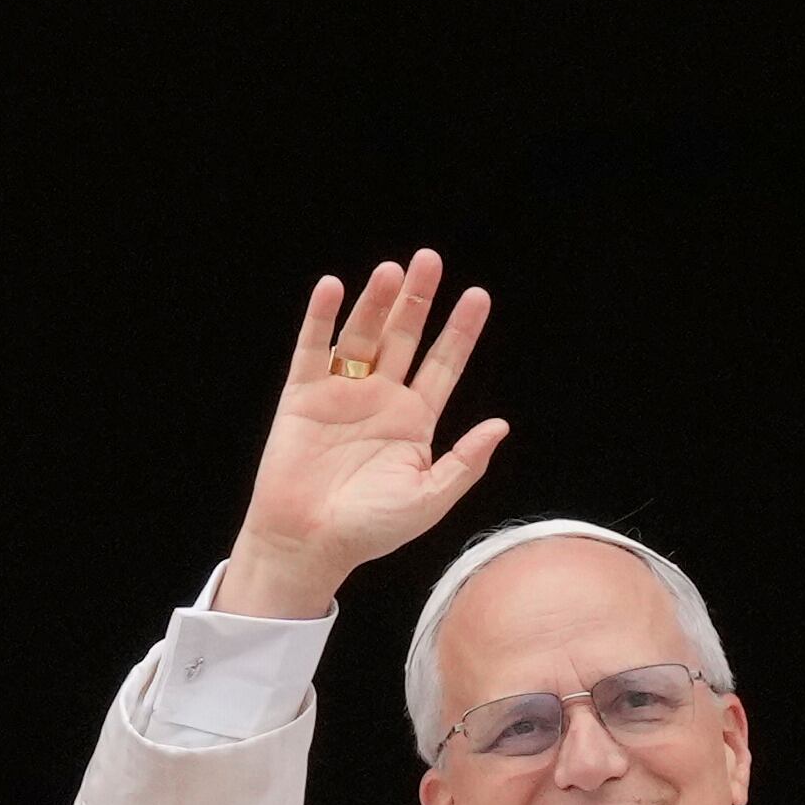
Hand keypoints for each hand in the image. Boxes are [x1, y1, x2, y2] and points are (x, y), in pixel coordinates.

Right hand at [219, 251, 509, 618]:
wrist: (308, 543)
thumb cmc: (370, 530)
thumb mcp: (429, 499)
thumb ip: (464, 462)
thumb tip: (501, 426)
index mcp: (415, 420)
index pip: (444, 364)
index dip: (460, 330)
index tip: (478, 296)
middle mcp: (380, 399)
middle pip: (404, 337)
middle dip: (418, 300)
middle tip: (430, 260)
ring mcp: (341, 393)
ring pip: (363, 336)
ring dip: (376, 302)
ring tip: (391, 271)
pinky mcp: (302, 396)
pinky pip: (313, 349)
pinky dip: (321, 318)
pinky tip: (333, 288)